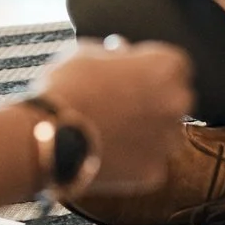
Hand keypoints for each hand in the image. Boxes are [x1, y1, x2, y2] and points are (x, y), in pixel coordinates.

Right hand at [30, 38, 192, 194]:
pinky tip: (110, 154)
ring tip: (114, 132)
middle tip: (123, 104)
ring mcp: (167, 140)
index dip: (151, 70)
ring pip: (165, 135)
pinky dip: (134, 161)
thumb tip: (119, 53)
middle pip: (175, 100)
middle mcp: (176, 103)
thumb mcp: (87, 52)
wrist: (48, 135)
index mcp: (166, 66)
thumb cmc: (66, 87)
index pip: (175, 66)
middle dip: (154, 101)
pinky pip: (150, 163)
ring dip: (148, 133)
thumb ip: (114, 53)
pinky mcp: (153, 172)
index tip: (134, 75)